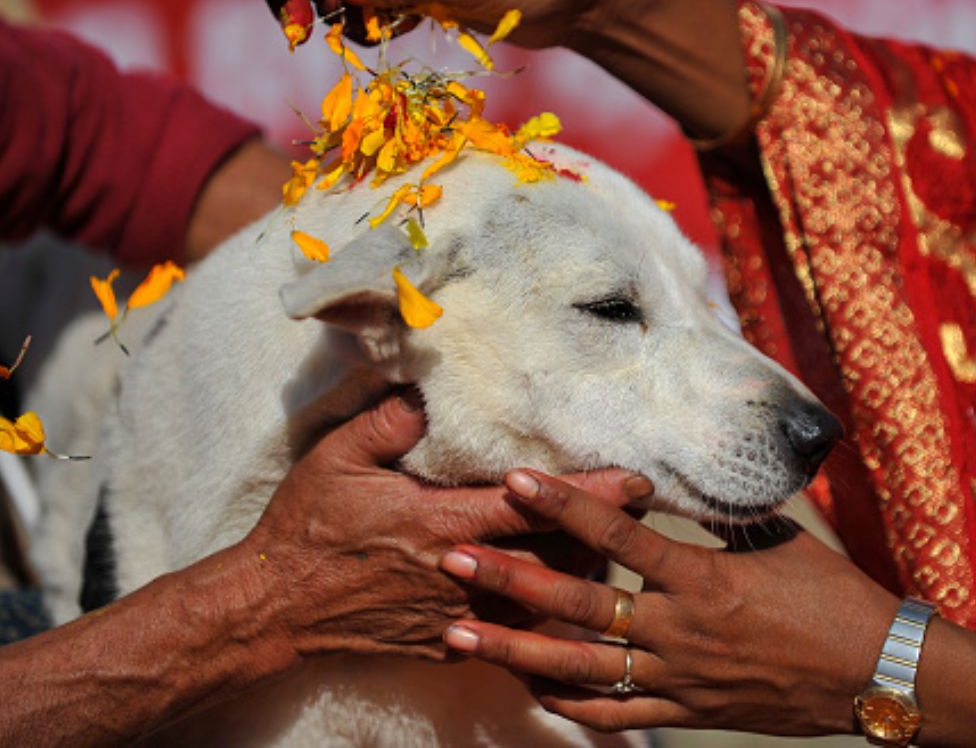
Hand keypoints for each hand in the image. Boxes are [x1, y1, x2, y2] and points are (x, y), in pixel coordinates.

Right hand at [242, 399, 653, 662]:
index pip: (534, 509)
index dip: (590, 495)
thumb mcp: (338, 458)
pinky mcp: (444, 642)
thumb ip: (390, 422)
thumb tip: (430, 393)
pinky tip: (551, 591)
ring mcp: (455, 615)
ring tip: (606, 547)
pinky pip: (507, 629)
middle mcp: (460, 574)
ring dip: (576, 574)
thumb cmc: (306, 526)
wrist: (274, 606)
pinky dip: (535, 610)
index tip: (637, 481)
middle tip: (641, 513)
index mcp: (442, 524)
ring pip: (539, 600)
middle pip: (555, 559)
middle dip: (603, 537)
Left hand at [436, 469, 898, 735]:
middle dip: (509, 579)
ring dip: (515, 649)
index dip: (563, 504)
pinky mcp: (686, 710)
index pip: (617, 535)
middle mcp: (678, 630)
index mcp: (701, 579)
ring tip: (459, 633)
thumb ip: (723, 514)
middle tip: (451, 557)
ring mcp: (678, 677)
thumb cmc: (834, 597)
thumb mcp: (781, 540)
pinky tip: (530, 686)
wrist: (875, 672)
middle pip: (578, 605)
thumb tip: (688, 477)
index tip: (516, 479)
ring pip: (580, 666)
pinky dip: (569, 701)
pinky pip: (616, 712)